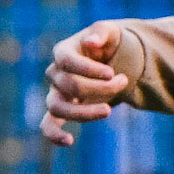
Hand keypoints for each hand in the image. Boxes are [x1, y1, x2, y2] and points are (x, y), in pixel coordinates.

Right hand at [40, 24, 131, 145]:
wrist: (112, 60)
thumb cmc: (109, 43)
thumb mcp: (110, 32)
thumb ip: (101, 32)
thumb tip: (89, 41)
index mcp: (63, 52)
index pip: (66, 61)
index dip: (89, 69)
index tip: (111, 73)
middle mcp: (55, 73)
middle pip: (70, 86)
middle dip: (102, 87)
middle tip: (124, 81)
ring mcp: (57, 93)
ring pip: (58, 107)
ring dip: (84, 112)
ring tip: (109, 110)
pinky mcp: (64, 109)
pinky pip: (48, 124)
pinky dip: (54, 134)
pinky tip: (68, 141)